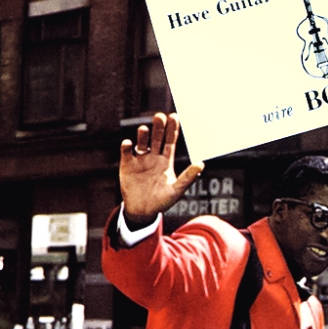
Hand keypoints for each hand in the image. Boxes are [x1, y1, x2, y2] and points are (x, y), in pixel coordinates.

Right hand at [119, 112, 203, 227]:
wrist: (143, 212)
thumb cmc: (162, 202)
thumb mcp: (177, 190)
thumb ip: (188, 177)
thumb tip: (201, 164)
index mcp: (166, 161)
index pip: (170, 141)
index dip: (172, 130)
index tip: (174, 117)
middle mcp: (153, 157)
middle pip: (156, 138)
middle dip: (158, 127)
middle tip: (159, 116)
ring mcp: (140, 160)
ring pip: (142, 143)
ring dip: (143, 135)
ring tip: (144, 129)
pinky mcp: (127, 165)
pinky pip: (126, 152)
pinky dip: (127, 147)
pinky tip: (129, 143)